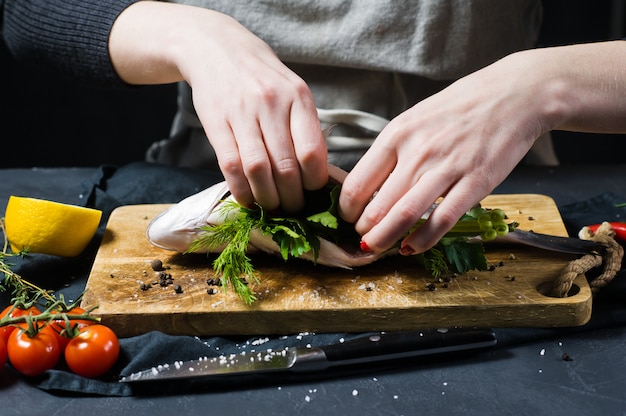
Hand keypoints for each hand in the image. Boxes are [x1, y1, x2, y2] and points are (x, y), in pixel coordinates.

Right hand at [109, 2, 327, 211]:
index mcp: (298, 97)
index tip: (312, 192)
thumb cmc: (263, 78)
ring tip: (273, 208)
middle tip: (293, 209)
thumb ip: (305, 127)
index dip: (314, 181)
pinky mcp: (216, 123)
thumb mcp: (293, 91)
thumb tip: (318, 174)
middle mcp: (271, 104)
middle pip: (285, 166)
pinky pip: (230, 166)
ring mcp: (241, 113)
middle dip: (292, 198)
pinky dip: (241, 190)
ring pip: (258, 170)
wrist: (217, 49)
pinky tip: (248, 199)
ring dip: (267, 198)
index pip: (312, 151)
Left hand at [339, 50, 554, 254]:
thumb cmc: (462, 106)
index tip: (348, 218)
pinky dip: (423, 240)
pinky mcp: (476, 182)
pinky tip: (412, 247)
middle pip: (376, 205)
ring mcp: (447, 168)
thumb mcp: (416, 118)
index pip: (358, 182)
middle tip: (361, 239)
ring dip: (385, 239)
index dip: (347, 209)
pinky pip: (442, 220)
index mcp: (397, 134)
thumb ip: (393, 150)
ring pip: (404, 215)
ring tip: (376, 249)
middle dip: (363, 230)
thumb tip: (370, 185)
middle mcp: (417, 151)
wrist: (515, 94)